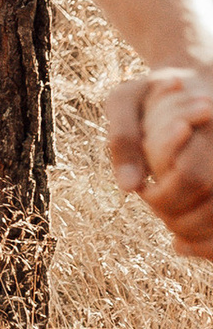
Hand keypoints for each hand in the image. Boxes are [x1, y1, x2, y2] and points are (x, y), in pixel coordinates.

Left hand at [106, 65, 212, 252]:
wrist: (195, 83)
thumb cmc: (152, 93)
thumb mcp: (126, 100)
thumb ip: (124, 138)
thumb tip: (129, 187)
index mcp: (206, 123)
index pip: (193, 176)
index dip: (165, 196)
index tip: (145, 193)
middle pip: (212, 200)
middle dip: (178, 217)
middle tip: (157, 207)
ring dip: (196, 235)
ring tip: (171, 227)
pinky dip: (206, 243)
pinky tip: (182, 245)